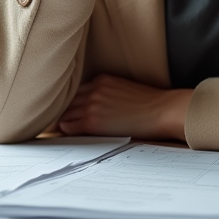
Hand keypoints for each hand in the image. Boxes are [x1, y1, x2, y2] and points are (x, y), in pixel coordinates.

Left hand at [58, 74, 192, 140]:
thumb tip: (97, 109)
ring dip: (63, 123)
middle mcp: (94, 89)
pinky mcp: (92, 120)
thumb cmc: (151, 104)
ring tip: (58, 133)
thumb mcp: (124, 90)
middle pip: (67, 102)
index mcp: (101, 80)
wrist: (163, 110)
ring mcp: (92, 104)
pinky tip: (65, 137)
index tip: (69, 114)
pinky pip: (69, 126)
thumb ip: (107, 94)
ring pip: (65, 114)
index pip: (77, 92)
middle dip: (64, 113)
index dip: (72, 105)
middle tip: (56, 125)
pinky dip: (65, 132)